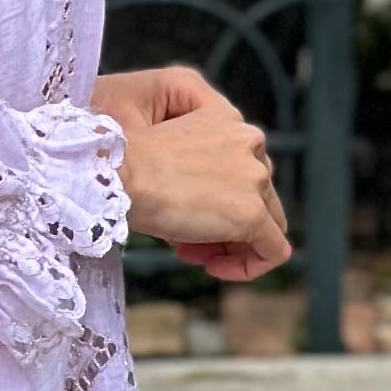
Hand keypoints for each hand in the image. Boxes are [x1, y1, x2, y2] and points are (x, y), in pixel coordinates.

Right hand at [93, 65, 291, 283]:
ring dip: (230, 242)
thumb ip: (197, 172)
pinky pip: (273, 252)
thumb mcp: (167, 152)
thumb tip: (203, 212)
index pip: (243, 165)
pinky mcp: (252, 215)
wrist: (118, 175)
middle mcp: (251, 143)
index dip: (217, 195)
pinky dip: (250, 267)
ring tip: (193, 253)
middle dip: (223, 221)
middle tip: (185, 238)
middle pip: (257, 194)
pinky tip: (215, 269)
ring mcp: (255, 179)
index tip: (183, 211)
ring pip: (266, 222)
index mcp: (229, 121)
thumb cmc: (127, 161)